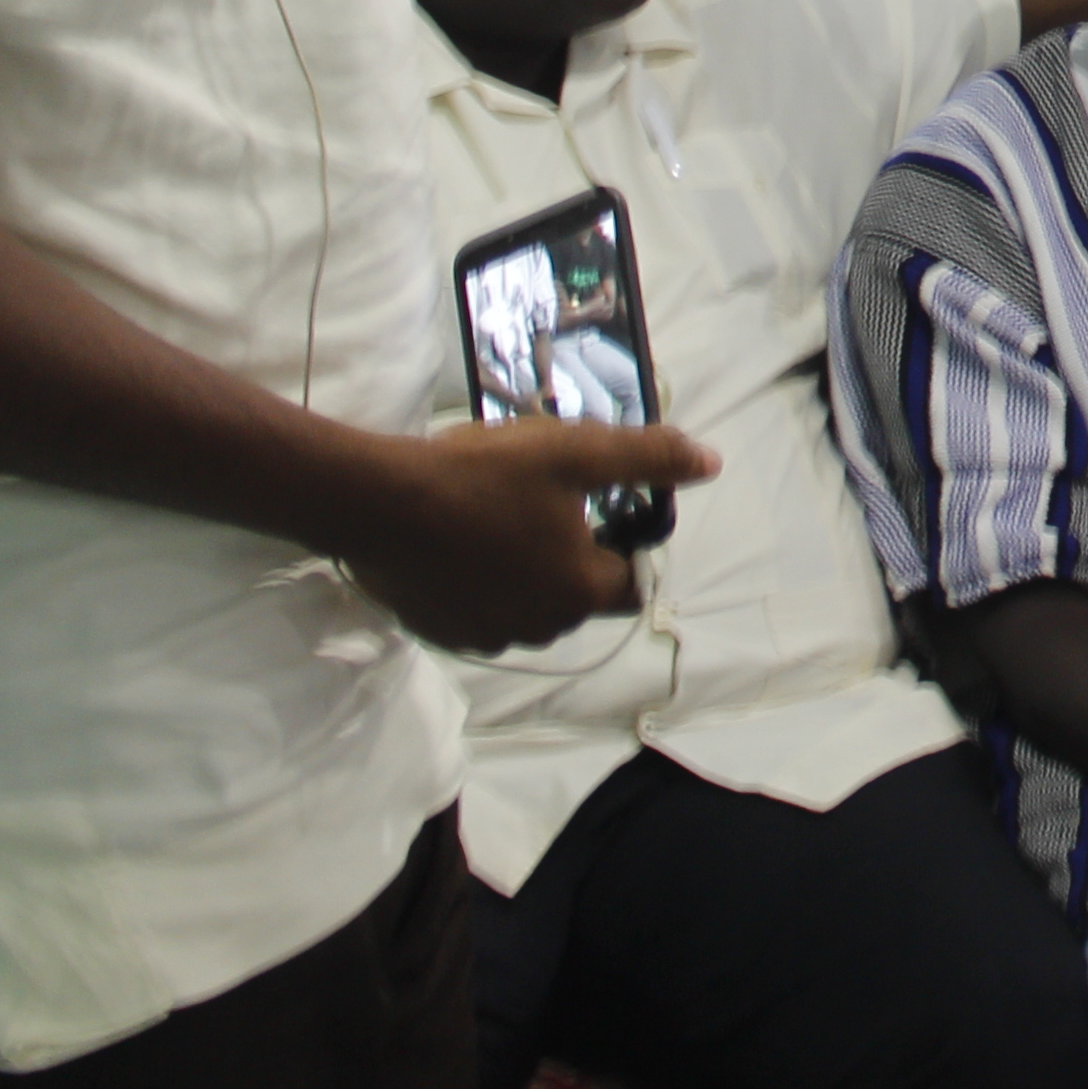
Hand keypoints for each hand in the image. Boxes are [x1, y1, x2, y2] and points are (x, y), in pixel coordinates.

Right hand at [328, 420, 721, 652]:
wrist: (378, 503)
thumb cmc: (483, 476)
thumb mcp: (576, 452)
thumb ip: (648, 458)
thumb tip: (709, 464)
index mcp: (580, 590)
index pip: (629, 582)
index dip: (623, 544)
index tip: (599, 509)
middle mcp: (540, 627)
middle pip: (578, 595)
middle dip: (572, 556)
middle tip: (542, 503)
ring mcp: (485, 636)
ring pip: (528, 606)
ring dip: (526, 573)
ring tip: (498, 519)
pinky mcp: (440, 633)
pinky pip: (479, 613)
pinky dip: (480, 586)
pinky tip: (460, 546)